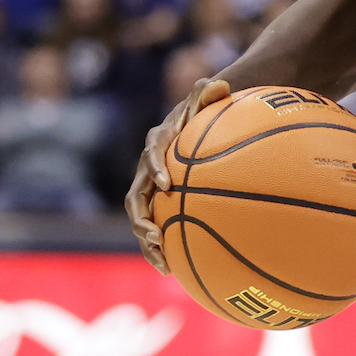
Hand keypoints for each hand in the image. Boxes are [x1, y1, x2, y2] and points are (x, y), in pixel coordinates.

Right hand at [124, 77, 228, 273]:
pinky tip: (176, 272)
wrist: (198, 128)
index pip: (151, 155)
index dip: (155, 169)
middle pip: (137, 198)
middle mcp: (149, 170)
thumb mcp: (208, 100)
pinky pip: (157, 230)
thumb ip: (209, 93)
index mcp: (159, 144)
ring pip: (142, 221)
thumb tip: (218, 84)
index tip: (167, 184)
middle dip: (142, 220)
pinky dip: (163, 250)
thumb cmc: (206, 115)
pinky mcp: (160, 206)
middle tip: (156, 236)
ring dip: (149, 244)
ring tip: (163, 265)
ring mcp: (152, 191)